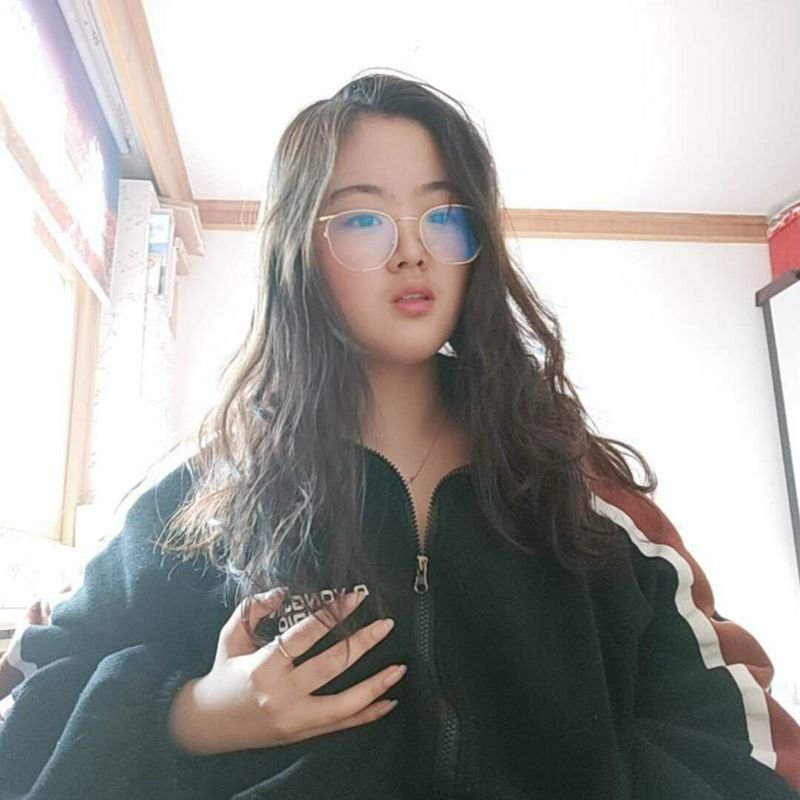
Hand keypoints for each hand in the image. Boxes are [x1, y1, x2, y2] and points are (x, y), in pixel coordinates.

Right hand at [168, 588, 404, 754]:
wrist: (207, 726)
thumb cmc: (222, 675)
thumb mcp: (230, 636)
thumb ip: (254, 609)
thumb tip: (283, 591)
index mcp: (264, 666)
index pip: (305, 635)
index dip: (332, 614)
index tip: (355, 597)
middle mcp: (282, 693)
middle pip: (331, 666)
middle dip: (363, 643)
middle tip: (386, 625)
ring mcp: (295, 718)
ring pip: (344, 703)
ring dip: (375, 684)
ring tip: (399, 667)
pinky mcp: (302, 734)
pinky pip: (342, 725)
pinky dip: (368, 714)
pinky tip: (389, 701)